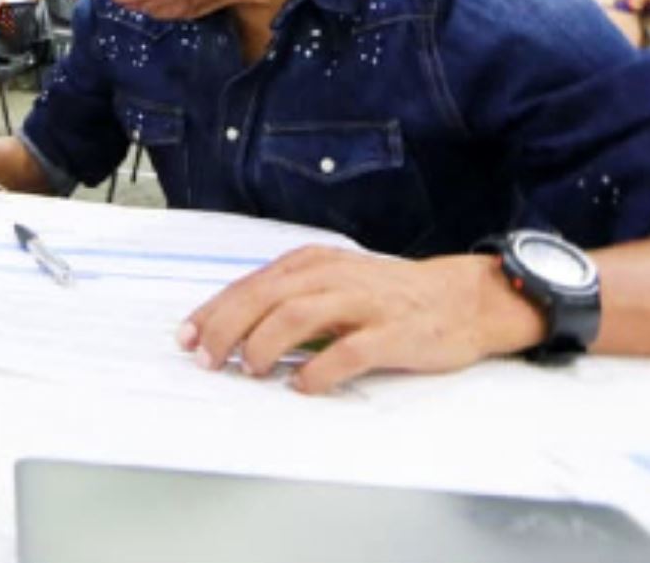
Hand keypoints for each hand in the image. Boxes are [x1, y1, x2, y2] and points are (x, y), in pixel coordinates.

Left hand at [178, 247, 544, 394]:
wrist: (462, 298)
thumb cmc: (388, 296)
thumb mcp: (332, 284)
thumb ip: (288, 300)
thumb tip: (232, 330)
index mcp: (312, 264)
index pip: (250, 285)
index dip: (213, 312)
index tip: (186, 337)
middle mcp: (332, 277)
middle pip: (264, 297)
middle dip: (226, 328)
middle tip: (208, 359)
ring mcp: (364, 303)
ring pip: (297, 315)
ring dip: (264, 344)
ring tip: (248, 370)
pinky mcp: (394, 333)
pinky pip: (349, 351)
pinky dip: (319, 370)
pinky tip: (302, 386)